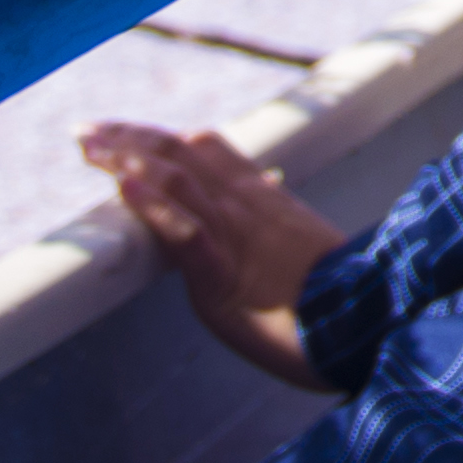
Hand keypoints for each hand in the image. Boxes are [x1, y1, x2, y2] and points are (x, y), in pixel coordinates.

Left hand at [80, 120, 347, 390]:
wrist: (377, 330)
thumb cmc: (347, 309)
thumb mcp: (307, 259)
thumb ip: (279, 239)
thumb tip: (264, 237)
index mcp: (266, 203)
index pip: (207, 151)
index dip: (163, 138)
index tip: (124, 134)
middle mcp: (247, 208)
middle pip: (181, 152)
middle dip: (130, 137)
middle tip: (86, 131)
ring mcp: (237, 237)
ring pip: (176, 180)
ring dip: (126, 158)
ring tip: (88, 145)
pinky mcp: (228, 277)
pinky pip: (186, 232)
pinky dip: (152, 205)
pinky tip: (122, 185)